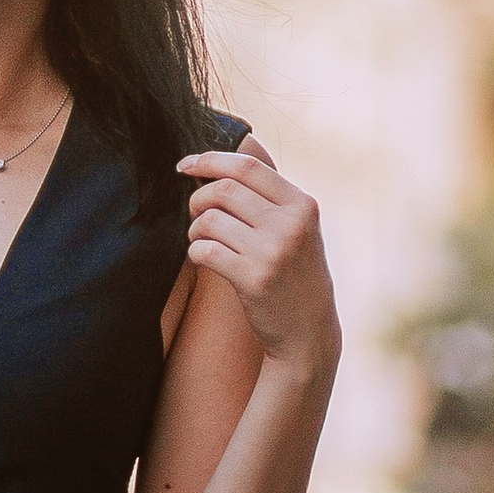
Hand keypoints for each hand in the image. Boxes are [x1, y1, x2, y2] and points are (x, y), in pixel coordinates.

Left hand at [178, 135, 337, 371]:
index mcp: (303, 205)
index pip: (247, 167)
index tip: (184, 165)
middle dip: (197, 199)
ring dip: (195, 229)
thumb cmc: (294, 275)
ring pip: (209, 219)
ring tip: (203, 240)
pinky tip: (205, 259)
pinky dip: (195, 252)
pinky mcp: (253, 279)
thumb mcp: (297, 231)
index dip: (208, 159)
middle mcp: (290, 224)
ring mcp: (273, 252)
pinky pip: (204, 250)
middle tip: (196, 215)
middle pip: (222, 190)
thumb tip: (208, 169)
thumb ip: (266, 200)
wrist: (309, 332)